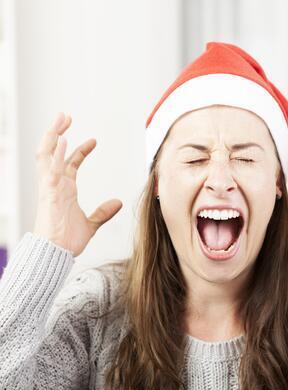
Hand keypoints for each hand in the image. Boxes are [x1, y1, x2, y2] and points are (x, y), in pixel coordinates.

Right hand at [33, 113, 122, 256]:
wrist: (56, 253)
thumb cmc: (67, 240)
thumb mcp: (91, 223)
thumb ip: (103, 212)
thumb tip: (118, 203)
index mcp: (63, 189)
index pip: (70, 163)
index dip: (79, 150)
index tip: (93, 140)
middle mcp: (55, 184)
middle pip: (53, 152)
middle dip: (58, 133)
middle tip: (65, 116)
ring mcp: (50, 187)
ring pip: (47, 155)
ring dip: (53, 135)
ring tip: (61, 118)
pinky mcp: (49, 193)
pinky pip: (51, 169)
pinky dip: (56, 154)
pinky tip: (62, 139)